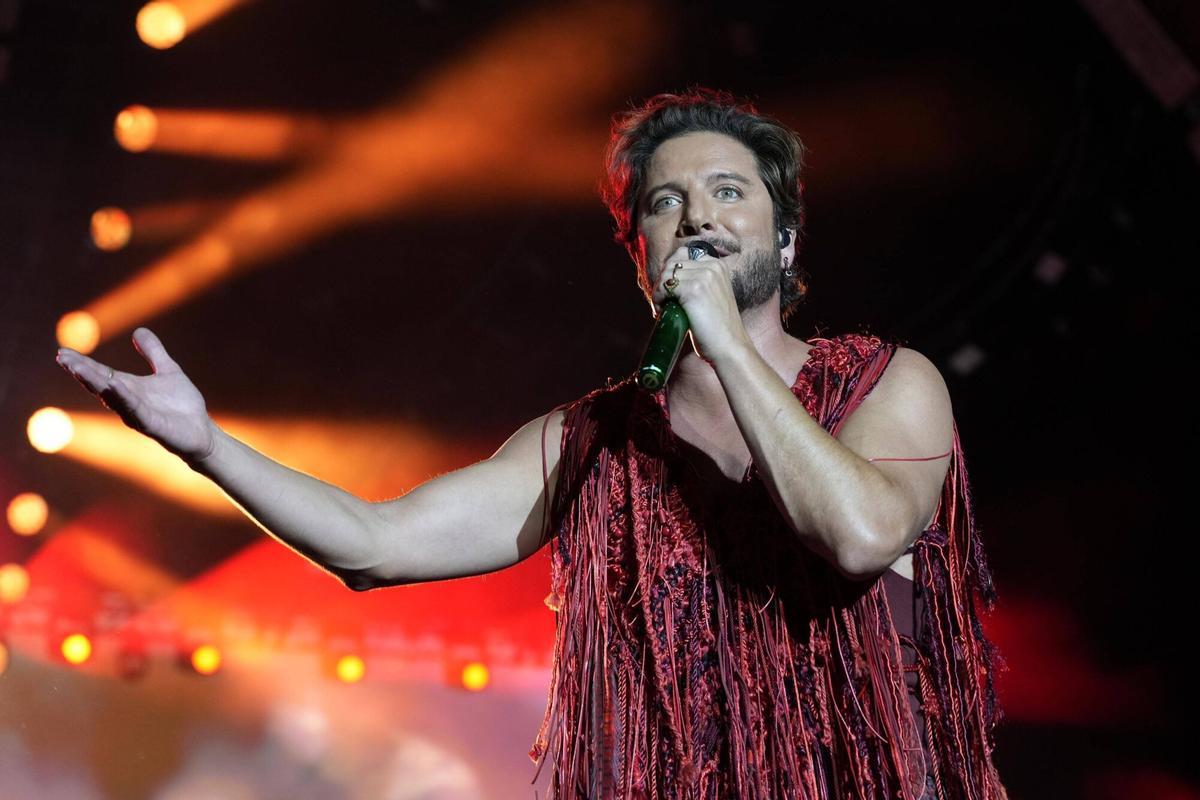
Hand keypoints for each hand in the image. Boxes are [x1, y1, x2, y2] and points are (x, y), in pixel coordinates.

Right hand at [55, 327, 217, 464]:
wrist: (202, 430)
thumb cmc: (182, 404)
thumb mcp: (168, 370)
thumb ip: (153, 352)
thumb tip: (138, 330)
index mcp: (129, 388)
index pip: (101, 374)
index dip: (82, 364)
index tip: (62, 352)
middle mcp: (128, 401)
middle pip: (100, 385)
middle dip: (82, 372)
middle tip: (63, 358)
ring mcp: (138, 414)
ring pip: (112, 398)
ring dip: (95, 383)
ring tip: (78, 369)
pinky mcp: (152, 425)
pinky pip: (135, 410)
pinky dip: (124, 398)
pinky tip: (114, 385)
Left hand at [650, 245, 749, 362]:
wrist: (730, 347)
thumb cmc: (718, 328)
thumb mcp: (712, 296)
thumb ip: (698, 283)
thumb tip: (669, 281)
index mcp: (718, 265)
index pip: (683, 254)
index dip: (671, 272)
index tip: (669, 291)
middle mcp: (712, 266)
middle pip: (671, 264)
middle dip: (662, 283)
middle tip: (662, 303)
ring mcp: (703, 276)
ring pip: (665, 276)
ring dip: (658, 292)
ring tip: (663, 309)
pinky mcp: (693, 290)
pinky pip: (664, 288)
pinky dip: (657, 300)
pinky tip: (662, 312)